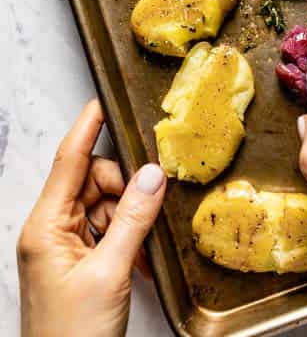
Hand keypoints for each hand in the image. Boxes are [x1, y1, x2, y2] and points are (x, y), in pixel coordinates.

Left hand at [18, 100, 165, 336]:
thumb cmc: (71, 333)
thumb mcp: (109, 272)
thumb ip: (133, 219)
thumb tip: (152, 175)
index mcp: (46, 227)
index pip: (70, 162)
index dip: (87, 128)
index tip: (102, 101)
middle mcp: (52, 232)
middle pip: (95, 182)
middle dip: (125, 189)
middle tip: (149, 209)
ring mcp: (66, 248)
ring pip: (108, 206)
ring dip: (131, 218)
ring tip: (142, 248)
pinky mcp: (82, 264)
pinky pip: (112, 232)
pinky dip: (130, 239)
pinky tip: (140, 260)